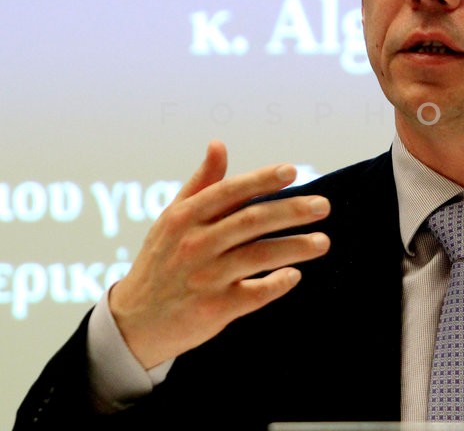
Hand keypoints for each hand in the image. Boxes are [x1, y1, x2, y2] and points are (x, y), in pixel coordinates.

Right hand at [109, 140, 330, 368]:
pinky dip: (278, 283)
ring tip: (323, 242)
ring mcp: (205, 277)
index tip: (293, 171)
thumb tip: (219, 144)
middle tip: (323, 206)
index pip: (230, 192)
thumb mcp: (172, 219)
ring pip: (259, 256)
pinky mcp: (214, 309)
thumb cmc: (161, 262)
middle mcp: (194, 245)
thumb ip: (201, 183)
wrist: (135, 322)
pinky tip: (295, 275)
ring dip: (295, 247)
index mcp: (184, 218)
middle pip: (252, 221)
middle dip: (292, 211)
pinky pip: (255, 293)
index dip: (262, 180)